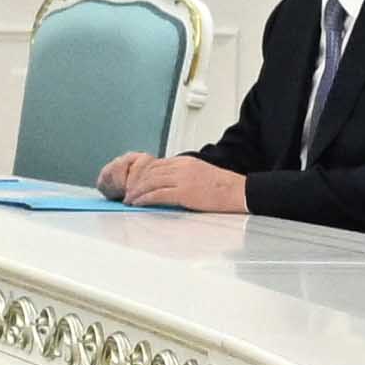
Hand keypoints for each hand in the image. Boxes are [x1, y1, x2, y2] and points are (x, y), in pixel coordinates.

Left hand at [97, 153, 246, 212]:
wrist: (239, 192)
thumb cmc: (224, 187)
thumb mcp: (201, 174)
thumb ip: (184, 175)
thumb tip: (169, 184)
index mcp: (186, 161)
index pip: (157, 164)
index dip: (142, 173)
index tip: (134, 181)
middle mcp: (181, 167)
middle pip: (150, 172)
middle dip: (135, 182)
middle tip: (126, 191)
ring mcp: (182, 179)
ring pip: (150, 182)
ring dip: (136, 191)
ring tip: (128, 199)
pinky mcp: (184, 193)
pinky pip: (158, 195)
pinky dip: (144, 198)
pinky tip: (138, 203)